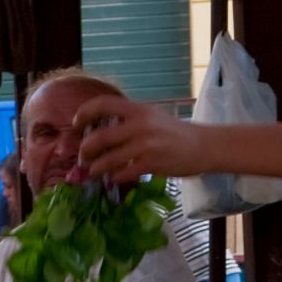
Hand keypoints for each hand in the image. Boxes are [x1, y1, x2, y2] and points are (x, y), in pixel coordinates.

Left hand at [68, 95, 203, 180]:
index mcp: (137, 110)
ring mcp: (146, 144)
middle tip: (82, 158)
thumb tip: (95, 132)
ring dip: (95, 168)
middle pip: (98, 138)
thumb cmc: (173, 132)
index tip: (76, 124)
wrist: (205, 145)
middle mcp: (140, 124)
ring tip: (94, 172)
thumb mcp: (150, 117)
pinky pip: (122, 173)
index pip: (102, 104)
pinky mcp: (152, 163)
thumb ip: (126, 121)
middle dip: (85, 151)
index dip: (83, 113)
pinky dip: (114, 177)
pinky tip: (114, 178)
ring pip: (107, 160)